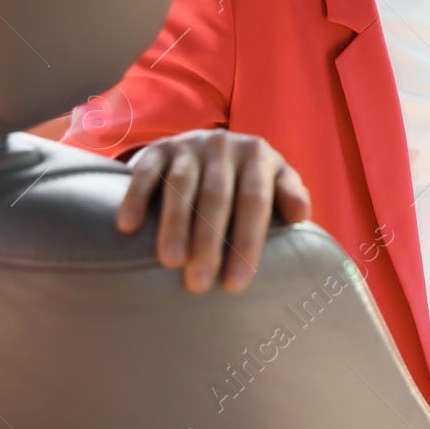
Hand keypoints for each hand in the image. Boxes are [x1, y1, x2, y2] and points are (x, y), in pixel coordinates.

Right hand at [116, 129, 311, 293]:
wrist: (207, 146)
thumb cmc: (247, 178)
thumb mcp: (275, 179)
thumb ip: (290, 194)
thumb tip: (301, 215)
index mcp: (258, 155)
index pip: (255, 200)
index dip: (247, 241)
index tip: (237, 283)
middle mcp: (224, 145)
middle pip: (217, 196)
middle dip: (209, 241)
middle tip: (200, 283)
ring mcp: (188, 145)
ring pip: (181, 186)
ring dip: (175, 224)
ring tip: (171, 262)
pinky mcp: (157, 149)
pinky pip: (145, 173)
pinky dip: (135, 198)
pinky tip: (128, 227)